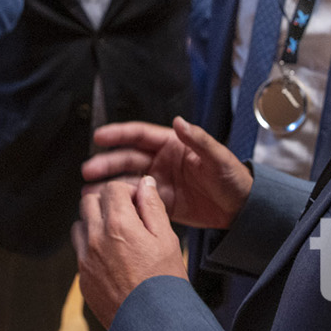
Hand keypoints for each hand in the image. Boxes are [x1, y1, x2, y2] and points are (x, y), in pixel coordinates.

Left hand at [72, 177, 185, 327]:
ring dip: (94, 223)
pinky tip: (111, 256)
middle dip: (107, 202)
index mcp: (119, 225)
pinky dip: (91, 246)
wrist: (153, 323)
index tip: (136, 201)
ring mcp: (86, 260)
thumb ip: (153, 207)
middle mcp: (96, 239)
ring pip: (80, 224)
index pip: (112, 188)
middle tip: (125, 214)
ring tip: (116, 235)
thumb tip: (146, 185)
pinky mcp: (83, 278)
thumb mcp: (167, 239)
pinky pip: (79, 251)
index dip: (127, 190)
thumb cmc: (163, 286)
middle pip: (89, 201)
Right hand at [81, 117, 251, 230]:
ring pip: (128, 180)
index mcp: (173, 144)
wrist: (242, 209)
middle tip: (88, 170)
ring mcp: (160, 182)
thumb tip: (178, 121)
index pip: (140, 135)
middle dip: (107, 162)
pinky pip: (137, 202)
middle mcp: (162, 161)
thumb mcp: (218, 157)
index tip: (99, 136)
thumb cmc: (233, 178)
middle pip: (128, 158)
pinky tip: (106, 207)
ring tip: (88, 191)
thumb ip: (198, 140)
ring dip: (109, 184)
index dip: (119, 134)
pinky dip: (122, 204)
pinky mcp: (162, 203)